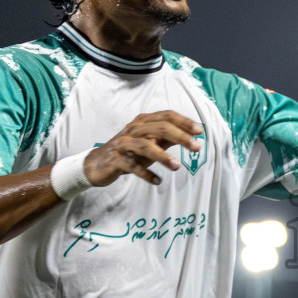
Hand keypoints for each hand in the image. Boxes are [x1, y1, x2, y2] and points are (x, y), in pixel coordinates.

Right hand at [83, 111, 203, 186]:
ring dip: (163, 156)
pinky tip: (157, 181)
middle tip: (197, 147)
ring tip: (177, 166)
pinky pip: (132, 166)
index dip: (184, 122)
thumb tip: (191, 135)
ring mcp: (123, 143)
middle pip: (160, 128)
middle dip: (180, 136)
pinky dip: (145, 173)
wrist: (97, 164)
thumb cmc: (128, 152)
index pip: (166, 116)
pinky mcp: (115, 159)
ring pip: (145, 145)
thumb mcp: (150, 143)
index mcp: (143, 122)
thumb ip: (168, 138)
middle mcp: (133, 129)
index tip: (200, 131)